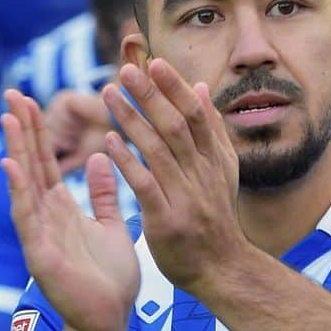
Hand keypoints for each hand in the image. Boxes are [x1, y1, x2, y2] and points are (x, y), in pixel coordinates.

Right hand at [0, 90, 138, 330]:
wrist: (110, 321)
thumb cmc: (109, 279)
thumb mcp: (110, 226)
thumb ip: (102, 195)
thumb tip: (98, 158)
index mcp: (62, 210)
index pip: (47, 163)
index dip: (39, 132)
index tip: (32, 99)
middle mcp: (46, 218)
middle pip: (32, 165)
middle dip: (22, 130)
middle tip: (12, 93)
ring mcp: (40, 235)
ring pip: (25, 185)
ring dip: (16, 151)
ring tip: (9, 118)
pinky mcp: (41, 254)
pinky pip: (28, 218)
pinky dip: (20, 192)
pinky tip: (12, 167)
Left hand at [102, 59, 247, 295]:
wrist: (222, 269)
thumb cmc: (214, 219)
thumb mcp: (223, 171)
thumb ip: (211, 131)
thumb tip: (201, 87)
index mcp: (216, 160)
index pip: (196, 115)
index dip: (175, 88)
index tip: (155, 62)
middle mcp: (204, 174)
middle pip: (176, 126)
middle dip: (152, 95)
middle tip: (126, 69)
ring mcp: (187, 197)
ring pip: (159, 150)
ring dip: (132, 119)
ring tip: (109, 94)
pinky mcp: (167, 220)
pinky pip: (145, 185)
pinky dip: (127, 161)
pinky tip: (108, 141)